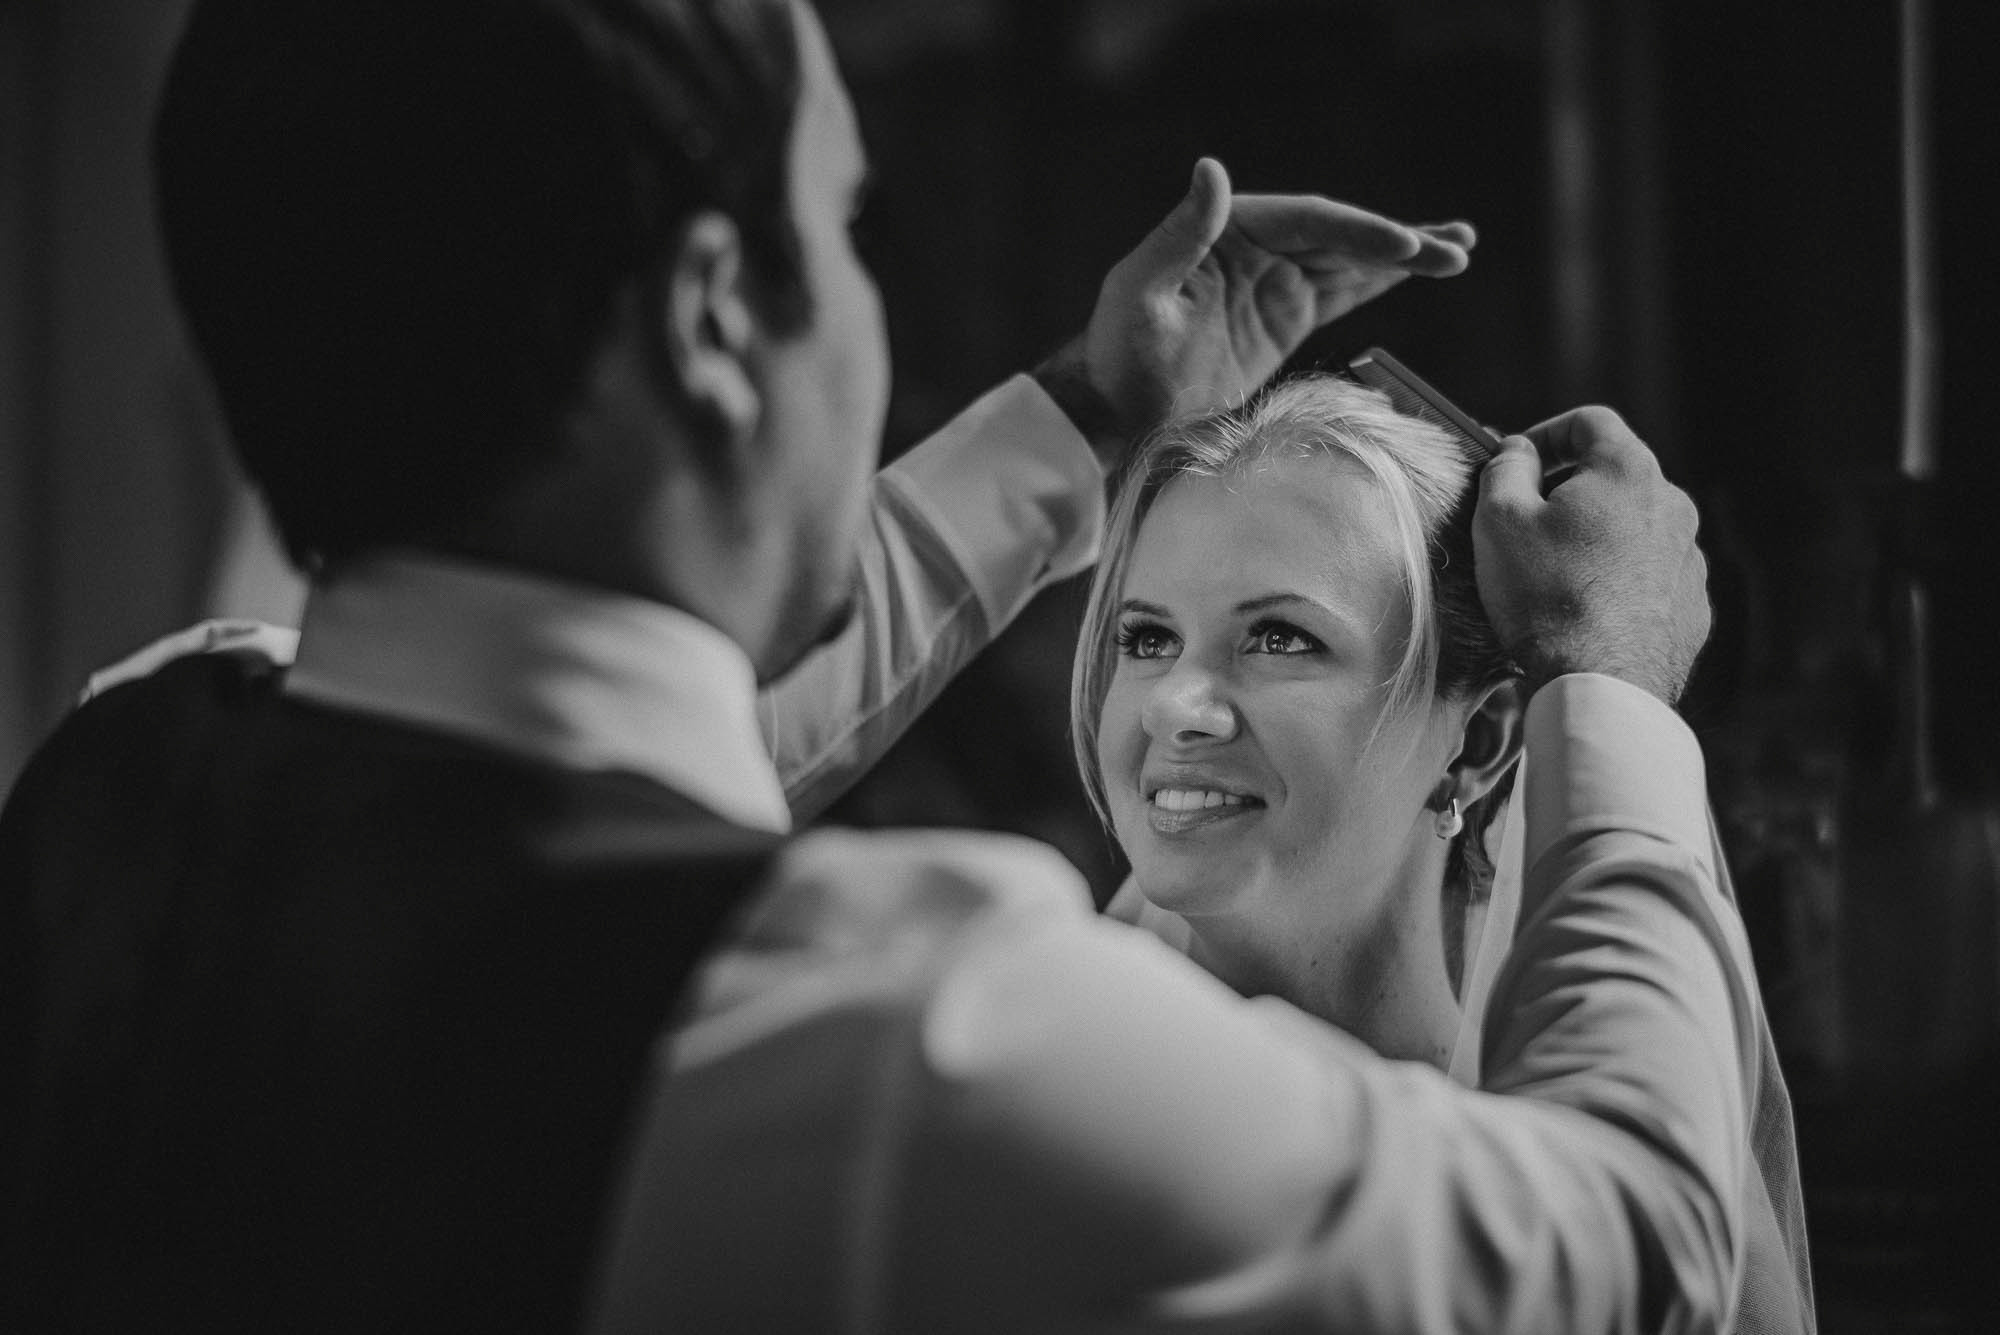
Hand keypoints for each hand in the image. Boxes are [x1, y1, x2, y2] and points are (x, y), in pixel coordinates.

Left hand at [1036, 157, 1474, 464]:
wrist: (1115, 410)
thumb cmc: (1119, 353)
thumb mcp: (1141, 293)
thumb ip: (1179, 234)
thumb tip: (1212, 168)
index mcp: (1229, 230)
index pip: (1310, 220)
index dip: (1360, 231)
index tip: (1406, 246)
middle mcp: (1257, 247)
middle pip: (1342, 236)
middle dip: (1401, 243)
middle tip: (1456, 252)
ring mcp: (1273, 282)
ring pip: (1351, 261)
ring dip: (1405, 257)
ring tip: (1460, 252)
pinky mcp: (1283, 319)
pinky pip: (1343, 292)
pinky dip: (1382, 281)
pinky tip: (1421, 269)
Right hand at [1473, 407, 1710, 704]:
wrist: (1600, 684)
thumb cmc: (1547, 597)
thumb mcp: (1499, 520)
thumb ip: (1505, 469)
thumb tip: (1517, 452)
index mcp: (1629, 471)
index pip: (1590, 422)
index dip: (1546, 433)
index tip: (1518, 463)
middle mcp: (1673, 506)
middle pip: (1615, 476)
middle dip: (1568, 492)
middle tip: (1526, 526)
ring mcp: (1689, 559)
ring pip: (1634, 529)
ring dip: (1595, 539)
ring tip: (1554, 576)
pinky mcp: (1692, 606)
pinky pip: (1651, 576)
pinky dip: (1619, 580)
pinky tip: (1584, 610)